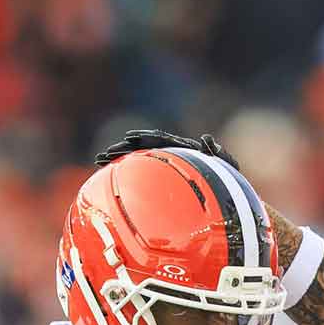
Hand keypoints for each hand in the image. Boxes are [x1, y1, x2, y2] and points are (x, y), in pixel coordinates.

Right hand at [94, 129, 239, 169]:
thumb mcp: (222, 162)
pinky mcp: (161, 174)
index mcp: (181, 148)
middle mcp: (169, 153)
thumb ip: (216, 151)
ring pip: (137, 158)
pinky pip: (141, 169)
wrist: (221, 186)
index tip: (129, 138)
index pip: (158, 140)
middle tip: (103, 155)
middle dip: (122, 149)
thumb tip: (207, 138)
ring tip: (100, 161)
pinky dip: (127, 170)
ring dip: (118, 158)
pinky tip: (111, 174)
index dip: (144, 138)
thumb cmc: (223, 175)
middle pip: (141, 147)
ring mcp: (163, 162)